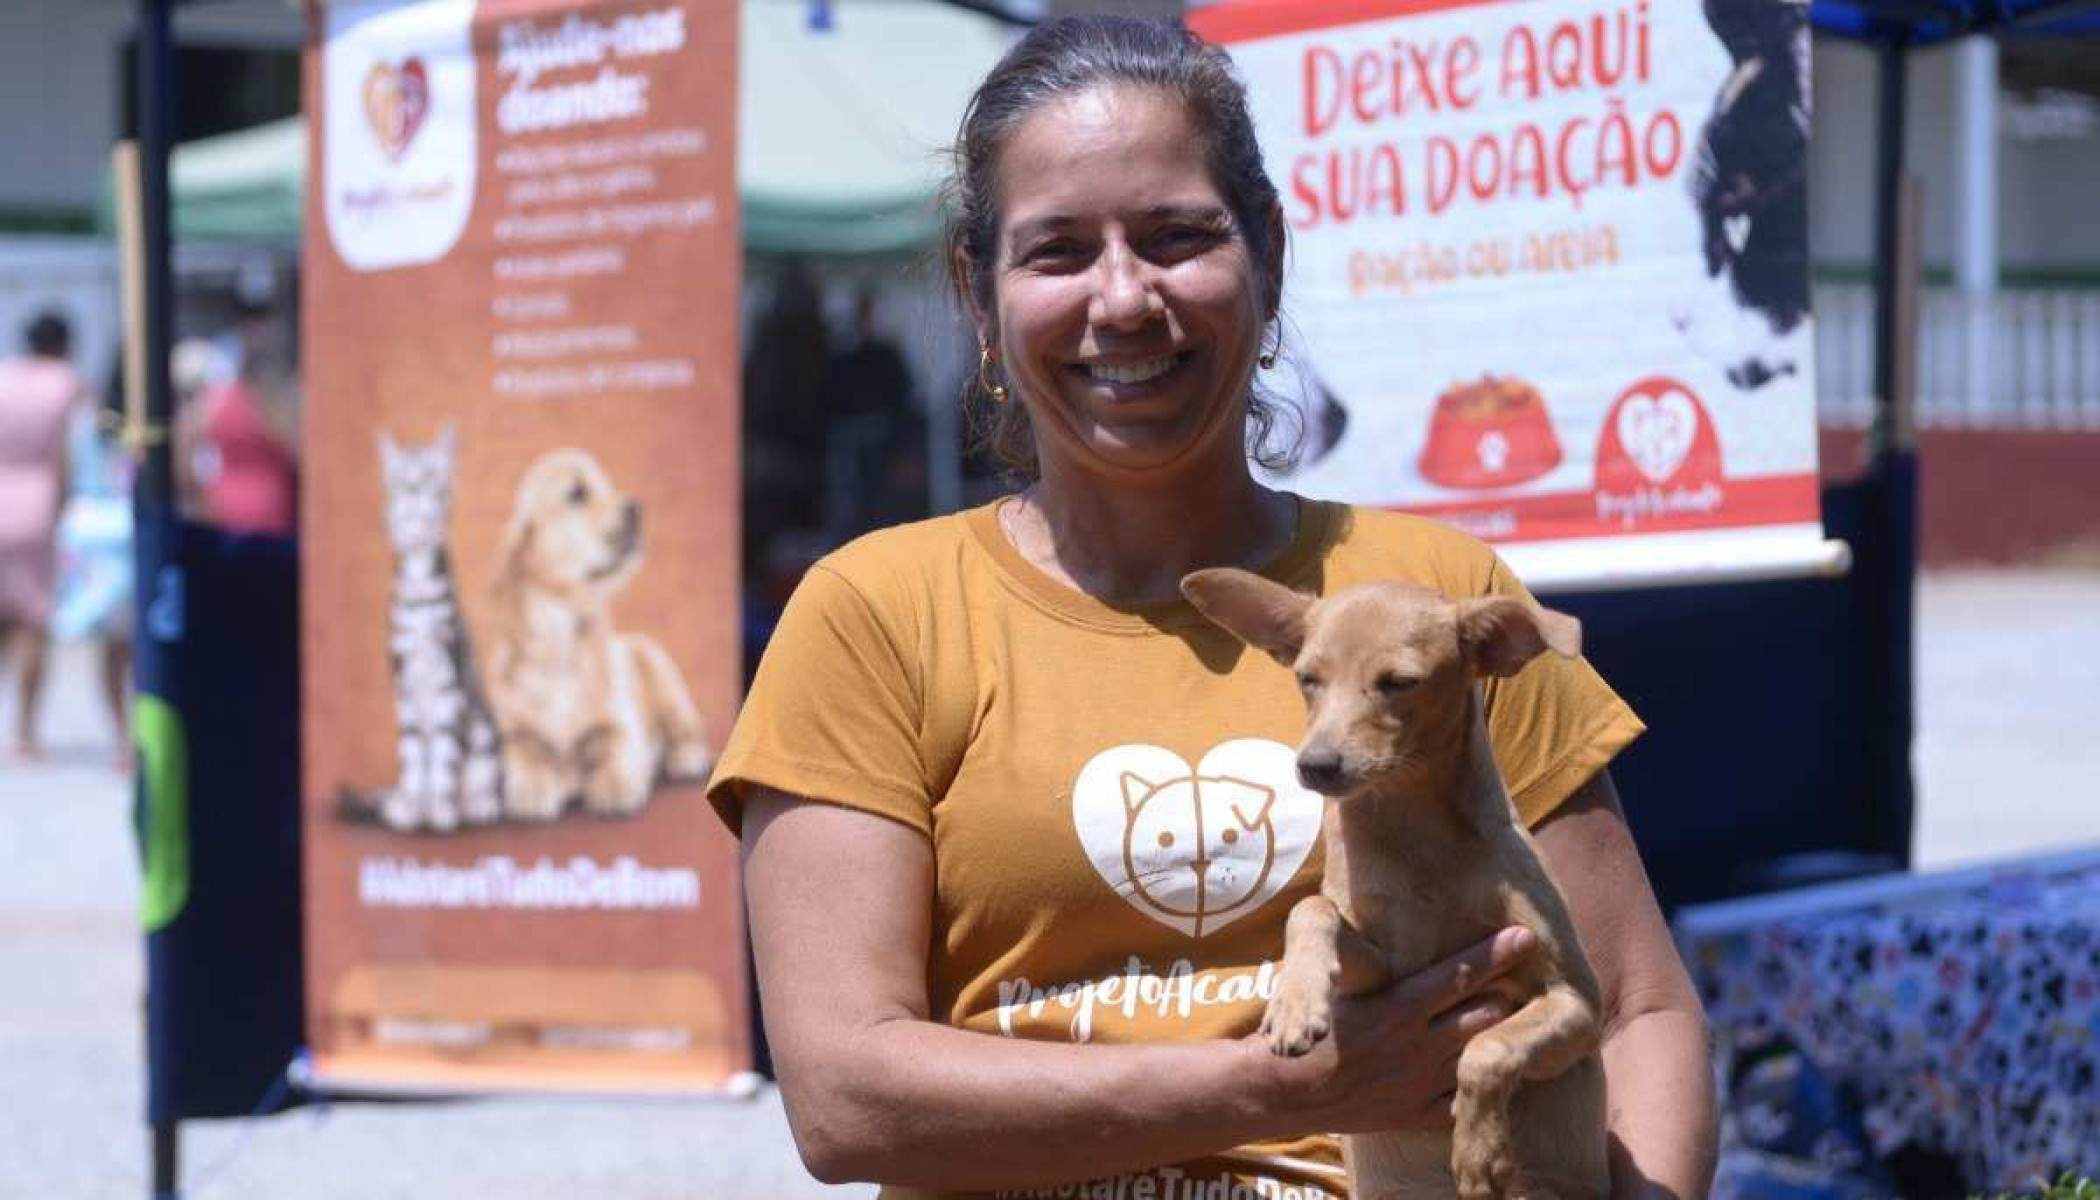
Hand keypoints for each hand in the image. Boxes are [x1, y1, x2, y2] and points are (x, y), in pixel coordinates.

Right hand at [1256, 926, 1536, 1134]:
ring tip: (1521, 1021)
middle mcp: (1415, 1044)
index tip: (1526, 935)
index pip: (1458, 974)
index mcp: (1396, 1007)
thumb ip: (1372, 964)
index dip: (1495, 954)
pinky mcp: (1412, 1113)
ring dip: (1499, 1037)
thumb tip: (1391, 917)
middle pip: (1481, 1014)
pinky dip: (1479, 1087)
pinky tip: (1494, 1074)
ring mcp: (1418, 1083)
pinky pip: (1459, 1103)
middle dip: (1508, 994)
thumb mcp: (1337, 987)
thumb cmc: (1305, 1028)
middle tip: (1531, 978)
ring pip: (1476, 1055)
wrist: (1283, 1088)